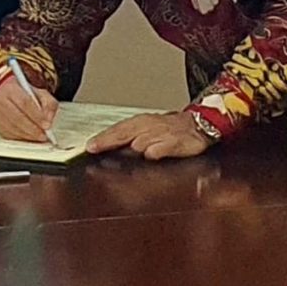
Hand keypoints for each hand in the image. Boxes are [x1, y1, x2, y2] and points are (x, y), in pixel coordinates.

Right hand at [0, 70, 58, 143]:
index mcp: (11, 89)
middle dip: (33, 128)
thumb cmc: (25, 94)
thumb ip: (48, 103)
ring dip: (28, 135)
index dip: (36, 115)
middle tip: (44, 134)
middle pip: (17, 118)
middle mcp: (0, 101)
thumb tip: (49, 118)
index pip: (24, 103)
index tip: (47, 124)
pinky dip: (22, 139)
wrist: (9, 95)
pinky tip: (31, 138)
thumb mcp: (40, 93)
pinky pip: (10, 135)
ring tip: (40, 137)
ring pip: (13, 128)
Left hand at [88, 111, 212, 161]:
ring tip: (114, 162)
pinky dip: (153, 151)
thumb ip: (128, 138)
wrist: (197, 124)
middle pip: (123, 133)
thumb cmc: (169, 128)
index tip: (89, 147)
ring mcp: (160, 134)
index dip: (102, 138)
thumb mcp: (146, 129)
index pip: (117, 130)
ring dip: (128, 150)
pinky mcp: (174, 142)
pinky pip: (160, 148)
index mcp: (139, 123)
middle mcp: (147, 126)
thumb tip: (107, 148)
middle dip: (107, 141)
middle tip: (94, 149)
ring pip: (139, 142)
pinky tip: (147, 156)